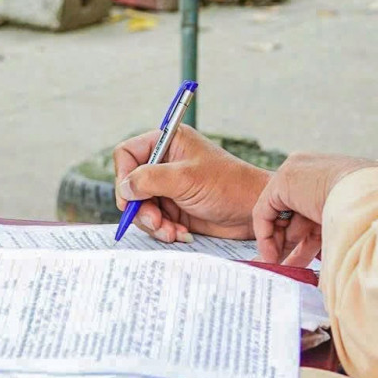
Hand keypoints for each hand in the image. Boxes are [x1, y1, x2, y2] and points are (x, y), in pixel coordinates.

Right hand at [113, 124, 268, 243]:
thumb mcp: (186, 179)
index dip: (123, 175)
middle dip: (140, 208)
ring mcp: (168, 188)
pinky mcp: (175, 209)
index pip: (127, 154)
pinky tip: (180, 234)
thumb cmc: (227, 186)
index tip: (130, 197)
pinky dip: (163, 230)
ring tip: (172, 232)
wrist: (253, 212)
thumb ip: (150, 179)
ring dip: (153, 223)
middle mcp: (165, 164)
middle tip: (155, 222)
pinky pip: (155, 221)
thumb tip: (124, 187)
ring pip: (140, 207)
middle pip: (131, 185)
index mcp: (167, 143)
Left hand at [252, 153, 377, 266]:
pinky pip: (265, 212)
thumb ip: (335, 231)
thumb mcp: (352, 223)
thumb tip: (336, 257)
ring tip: (278, 267)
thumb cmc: (372, 215)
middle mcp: (314, 171)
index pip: (311, 210)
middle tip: (286, 267)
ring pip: (281, 215)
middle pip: (294, 213)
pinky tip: (271, 257)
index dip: (306, 239)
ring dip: (280, 244)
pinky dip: (266, 236)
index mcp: (335, 178)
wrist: (371, 196)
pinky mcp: (283, 181)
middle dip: (290, 244)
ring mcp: (297, 171)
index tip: (303, 260)